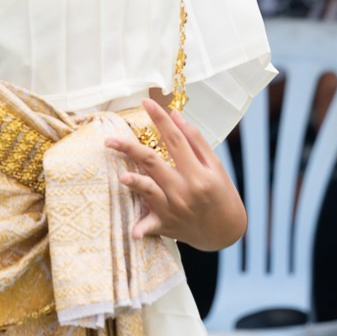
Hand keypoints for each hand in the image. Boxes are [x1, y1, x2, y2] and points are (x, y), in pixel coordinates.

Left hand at [105, 101, 246, 251]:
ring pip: (148, 190)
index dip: (159, 119)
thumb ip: (195, 140)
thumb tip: (175, 116)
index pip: (174, 139)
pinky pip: (150, 226)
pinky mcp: (166, 225)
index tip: (146, 103)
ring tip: (121, 175)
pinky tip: (134, 232)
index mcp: (197, 173)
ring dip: (135, 183)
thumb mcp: (216, 165)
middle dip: (130, 148)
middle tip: (110, 139)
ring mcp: (173, 209)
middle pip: (152, 162)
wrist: (226, 231)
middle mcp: (183, 190)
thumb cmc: (222, 194)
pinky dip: (142, 228)